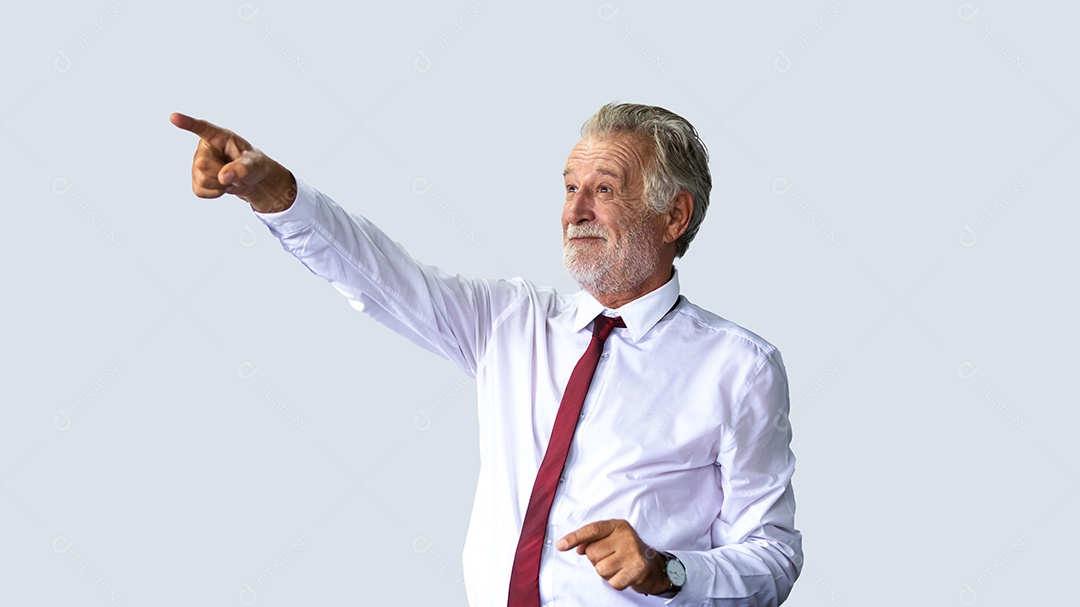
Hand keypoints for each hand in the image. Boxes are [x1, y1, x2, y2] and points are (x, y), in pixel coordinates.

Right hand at [169, 112, 295, 212]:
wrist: (252, 180)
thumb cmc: (254, 165)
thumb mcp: (255, 164)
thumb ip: (242, 168)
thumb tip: (223, 177)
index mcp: (218, 136)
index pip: (201, 128)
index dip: (187, 122)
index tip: (173, 117)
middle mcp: (204, 149)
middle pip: (202, 165)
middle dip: (222, 173)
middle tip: (235, 171)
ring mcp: (197, 165)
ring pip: (202, 180)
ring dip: (220, 185)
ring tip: (230, 178)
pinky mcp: (196, 180)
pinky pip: (200, 191)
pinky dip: (215, 193)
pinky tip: (222, 186)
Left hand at [556, 519, 669, 594]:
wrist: (653, 566)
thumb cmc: (627, 551)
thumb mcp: (611, 539)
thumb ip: (593, 541)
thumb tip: (577, 548)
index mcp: (617, 526)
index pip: (592, 530)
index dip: (574, 537)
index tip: (560, 545)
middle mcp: (626, 536)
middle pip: (592, 553)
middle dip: (597, 560)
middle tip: (612, 558)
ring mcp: (633, 552)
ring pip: (601, 569)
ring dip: (606, 573)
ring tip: (619, 567)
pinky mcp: (638, 569)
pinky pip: (613, 582)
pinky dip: (616, 582)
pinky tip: (625, 575)